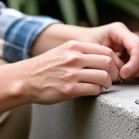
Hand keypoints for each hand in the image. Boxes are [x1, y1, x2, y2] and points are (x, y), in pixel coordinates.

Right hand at [0, 39, 120, 115]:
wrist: (24, 80)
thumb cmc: (44, 67)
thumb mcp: (62, 51)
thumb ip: (80, 52)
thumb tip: (102, 58)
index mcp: (74, 47)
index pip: (105, 50)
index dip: (114, 61)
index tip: (113, 68)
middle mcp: (74, 58)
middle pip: (108, 62)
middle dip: (113, 72)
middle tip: (111, 79)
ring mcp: (72, 73)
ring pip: (103, 77)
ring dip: (107, 84)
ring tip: (102, 86)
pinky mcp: (69, 89)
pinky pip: (94, 90)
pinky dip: (97, 92)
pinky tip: (92, 91)